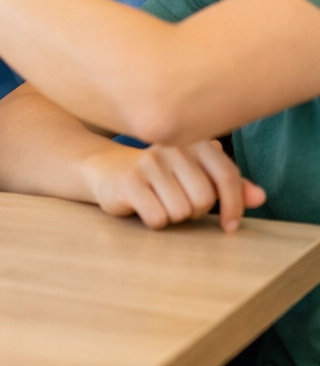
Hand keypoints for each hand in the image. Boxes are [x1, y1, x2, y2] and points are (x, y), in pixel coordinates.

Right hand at [81, 139, 265, 231]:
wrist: (104, 168)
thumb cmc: (157, 175)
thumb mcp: (193, 174)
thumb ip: (227, 184)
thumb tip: (261, 197)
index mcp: (191, 140)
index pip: (227, 174)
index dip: (234, 205)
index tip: (229, 225)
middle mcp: (171, 146)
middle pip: (203, 198)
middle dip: (194, 211)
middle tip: (178, 203)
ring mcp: (147, 162)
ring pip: (181, 211)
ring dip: (172, 217)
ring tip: (159, 202)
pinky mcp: (128, 181)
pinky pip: (158, 217)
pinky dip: (154, 221)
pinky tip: (143, 207)